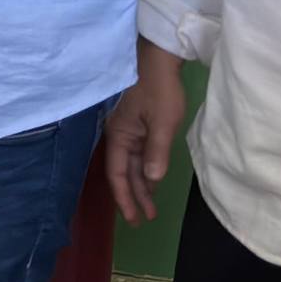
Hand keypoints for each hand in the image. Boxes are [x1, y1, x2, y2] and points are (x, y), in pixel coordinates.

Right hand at [105, 39, 187, 224]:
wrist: (158, 60)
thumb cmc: (158, 89)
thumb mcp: (162, 122)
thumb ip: (156, 151)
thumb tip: (151, 179)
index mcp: (119, 135)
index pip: (117, 173)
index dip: (125, 197)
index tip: (134, 218)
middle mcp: (119, 136)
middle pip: (122, 172)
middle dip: (132, 197)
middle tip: (142, 221)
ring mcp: (128, 131)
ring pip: (130, 165)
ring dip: (139, 186)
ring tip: (149, 208)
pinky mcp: (138, 126)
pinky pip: (137, 155)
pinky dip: (144, 171)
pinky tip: (152, 180)